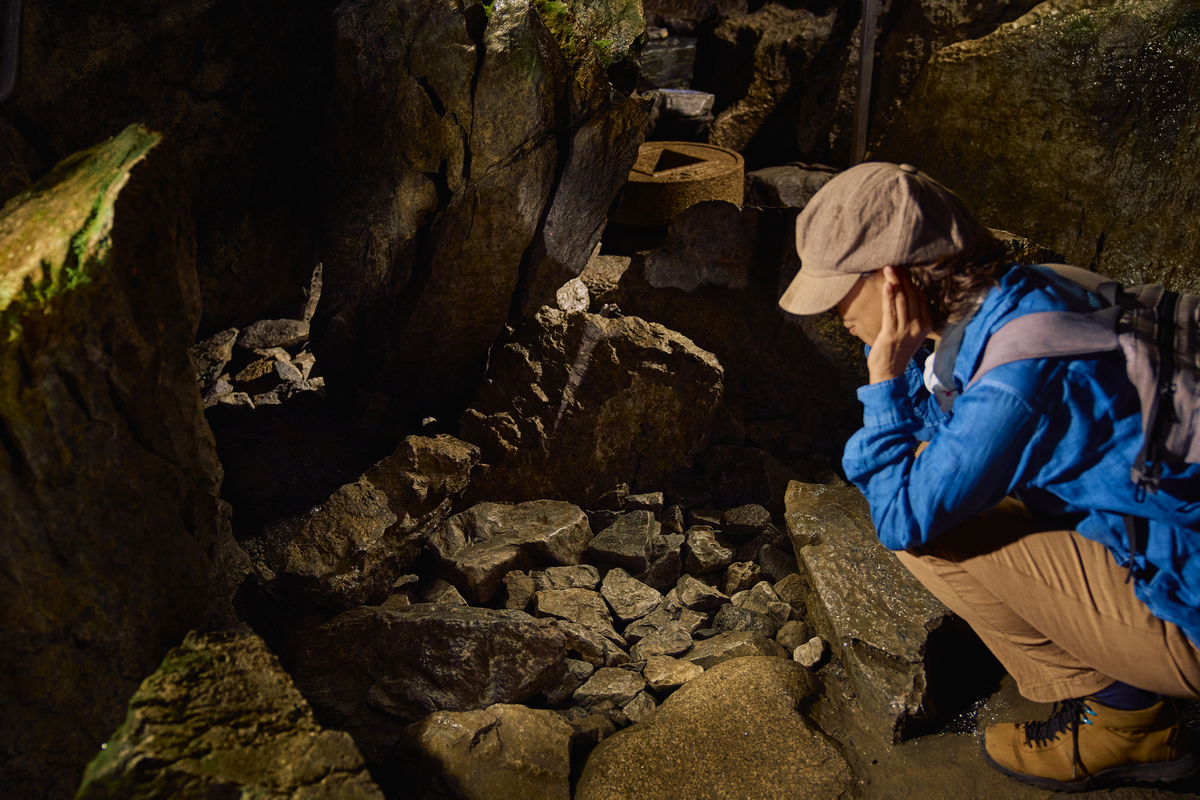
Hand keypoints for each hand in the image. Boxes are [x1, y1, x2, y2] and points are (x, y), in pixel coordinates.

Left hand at [867, 266, 932, 383]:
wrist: (889, 373)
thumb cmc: (897, 351)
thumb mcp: (911, 332)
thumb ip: (913, 315)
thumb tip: (908, 295)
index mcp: (926, 324)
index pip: (920, 297)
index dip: (912, 282)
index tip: (904, 269)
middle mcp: (918, 326)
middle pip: (911, 296)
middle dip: (903, 278)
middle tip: (895, 263)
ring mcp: (906, 330)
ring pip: (901, 301)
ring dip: (895, 282)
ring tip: (889, 268)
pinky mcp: (891, 334)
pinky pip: (891, 312)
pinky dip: (889, 297)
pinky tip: (887, 285)